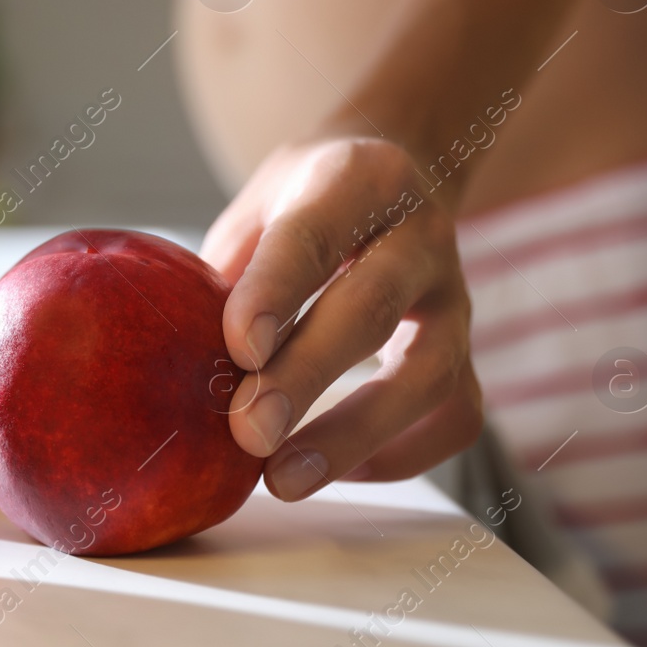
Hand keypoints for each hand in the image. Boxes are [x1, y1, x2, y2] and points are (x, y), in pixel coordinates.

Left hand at [201, 138, 480, 500]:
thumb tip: (179, 364)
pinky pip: (456, 413)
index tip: (238, 350)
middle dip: (306, 377)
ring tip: (284, 478)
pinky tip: (340, 470)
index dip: (274, 293)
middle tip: (248, 432)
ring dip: (354, 434)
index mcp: (354, 180)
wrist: (399, 168)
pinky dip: (401, 453)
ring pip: (428, 373)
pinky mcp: (468, 348)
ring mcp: (454, 294)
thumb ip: (230, 271)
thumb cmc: (304, 201)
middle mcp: (419, 233)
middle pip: (370, 308)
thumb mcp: (259, 206)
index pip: (312, 237)